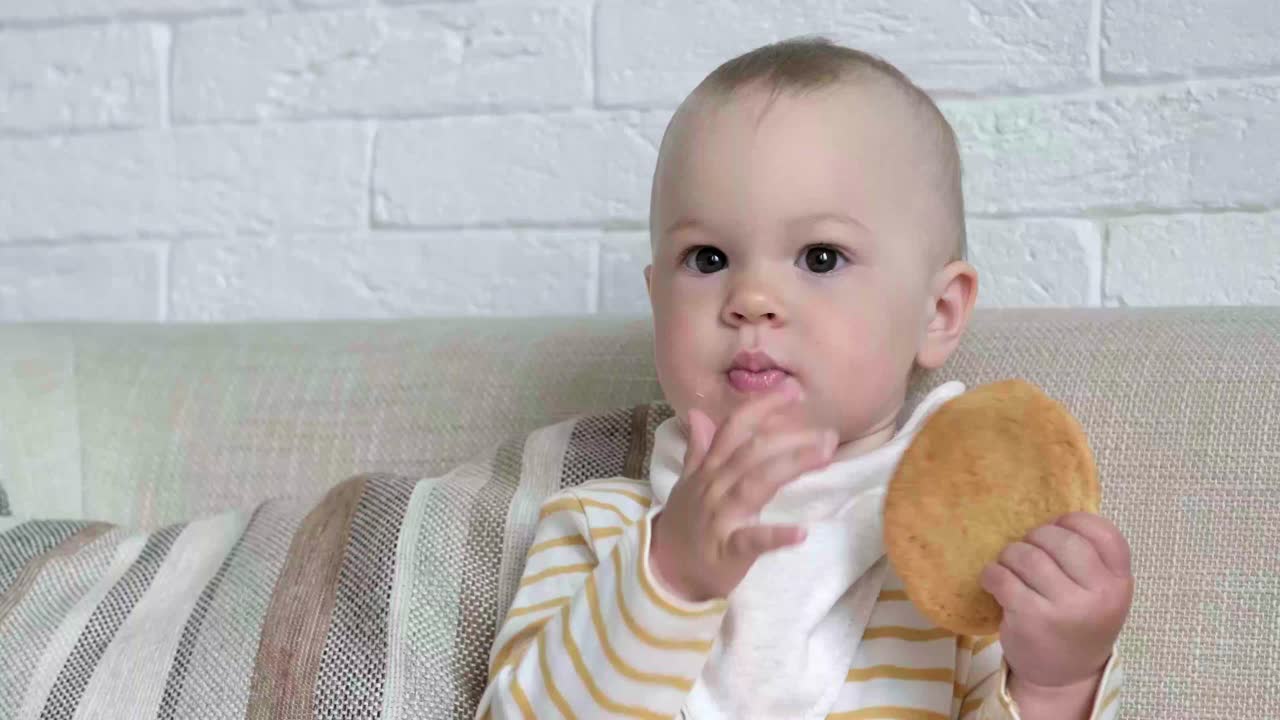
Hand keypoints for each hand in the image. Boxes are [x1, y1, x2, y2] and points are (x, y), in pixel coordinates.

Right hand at [650, 386, 838, 601]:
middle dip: (789, 437)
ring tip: (825, 456)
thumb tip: (697, 413)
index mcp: (709, 470)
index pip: (734, 429)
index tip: (793, 390)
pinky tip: (802, 532)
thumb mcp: (688, 484)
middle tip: (829, 433)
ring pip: (754, 484)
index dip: (761, 407)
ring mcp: (719, 517)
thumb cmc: (684, 525)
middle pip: (752, 452)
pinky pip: (751, 540)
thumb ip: (698, 448)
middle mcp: (714, 486)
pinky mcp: (727, 550)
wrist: (665, 572)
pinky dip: (775, 536)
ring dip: (790, 466)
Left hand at [981, 512, 1133, 691]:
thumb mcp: (1100, 591)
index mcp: (1119, 582)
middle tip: (1029, 551)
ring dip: (1010, 556)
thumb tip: (1048, 513)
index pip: (1102, 531)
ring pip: (1026, 555)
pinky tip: (995, 582)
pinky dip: (992, 574)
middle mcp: (1099, 594)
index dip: (1073, 522)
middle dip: (1035, 538)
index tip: (1058, 529)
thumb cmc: (1079, 621)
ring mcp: (1065, 608)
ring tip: (1011, 568)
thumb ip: (1088, 557)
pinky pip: (1002, 577)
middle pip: (1058, 539)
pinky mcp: (1031, 618)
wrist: (1065, 675)